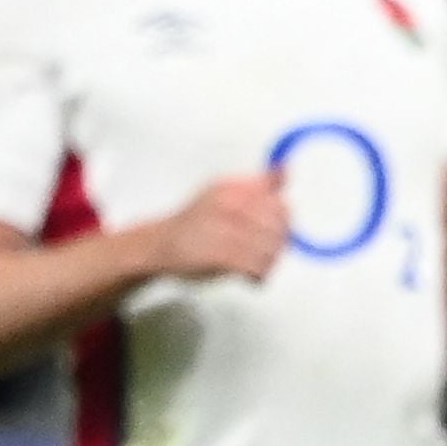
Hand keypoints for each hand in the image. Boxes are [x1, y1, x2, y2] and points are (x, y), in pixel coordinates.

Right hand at [149, 171, 289, 282]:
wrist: (159, 245)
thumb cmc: (194, 222)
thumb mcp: (225, 192)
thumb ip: (258, 184)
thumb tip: (287, 169)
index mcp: (233, 188)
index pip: (278, 203)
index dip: (283, 221)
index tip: (276, 231)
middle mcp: (229, 205)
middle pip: (277, 227)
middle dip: (279, 244)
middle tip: (267, 253)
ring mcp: (223, 230)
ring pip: (270, 249)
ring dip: (270, 262)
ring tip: (259, 266)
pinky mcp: (218, 256)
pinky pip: (255, 267)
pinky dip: (259, 276)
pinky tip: (252, 276)